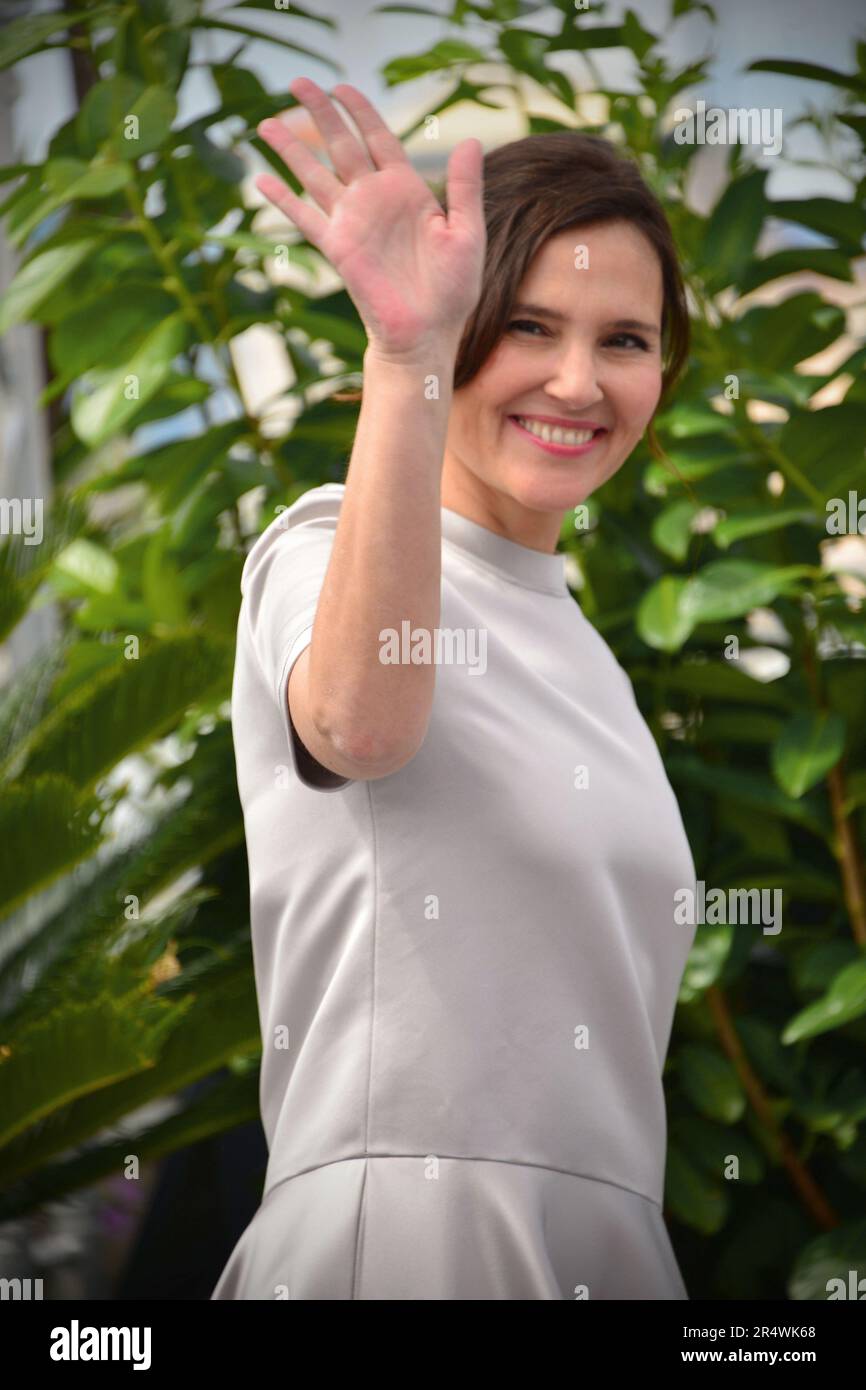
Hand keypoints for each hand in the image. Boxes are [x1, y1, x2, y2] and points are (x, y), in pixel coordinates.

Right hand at [255, 78, 485, 358]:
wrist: (428, 333)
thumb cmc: (452, 290)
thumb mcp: (467, 233)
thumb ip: (465, 188)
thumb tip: (469, 140)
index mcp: (406, 190)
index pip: (378, 138)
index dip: (360, 111)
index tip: (341, 86)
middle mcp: (374, 200)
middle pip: (341, 145)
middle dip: (320, 114)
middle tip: (298, 82)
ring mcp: (352, 222)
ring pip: (315, 175)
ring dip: (291, 149)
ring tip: (266, 124)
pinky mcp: (337, 247)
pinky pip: (305, 218)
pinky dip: (283, 200)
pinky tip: (261, 180)